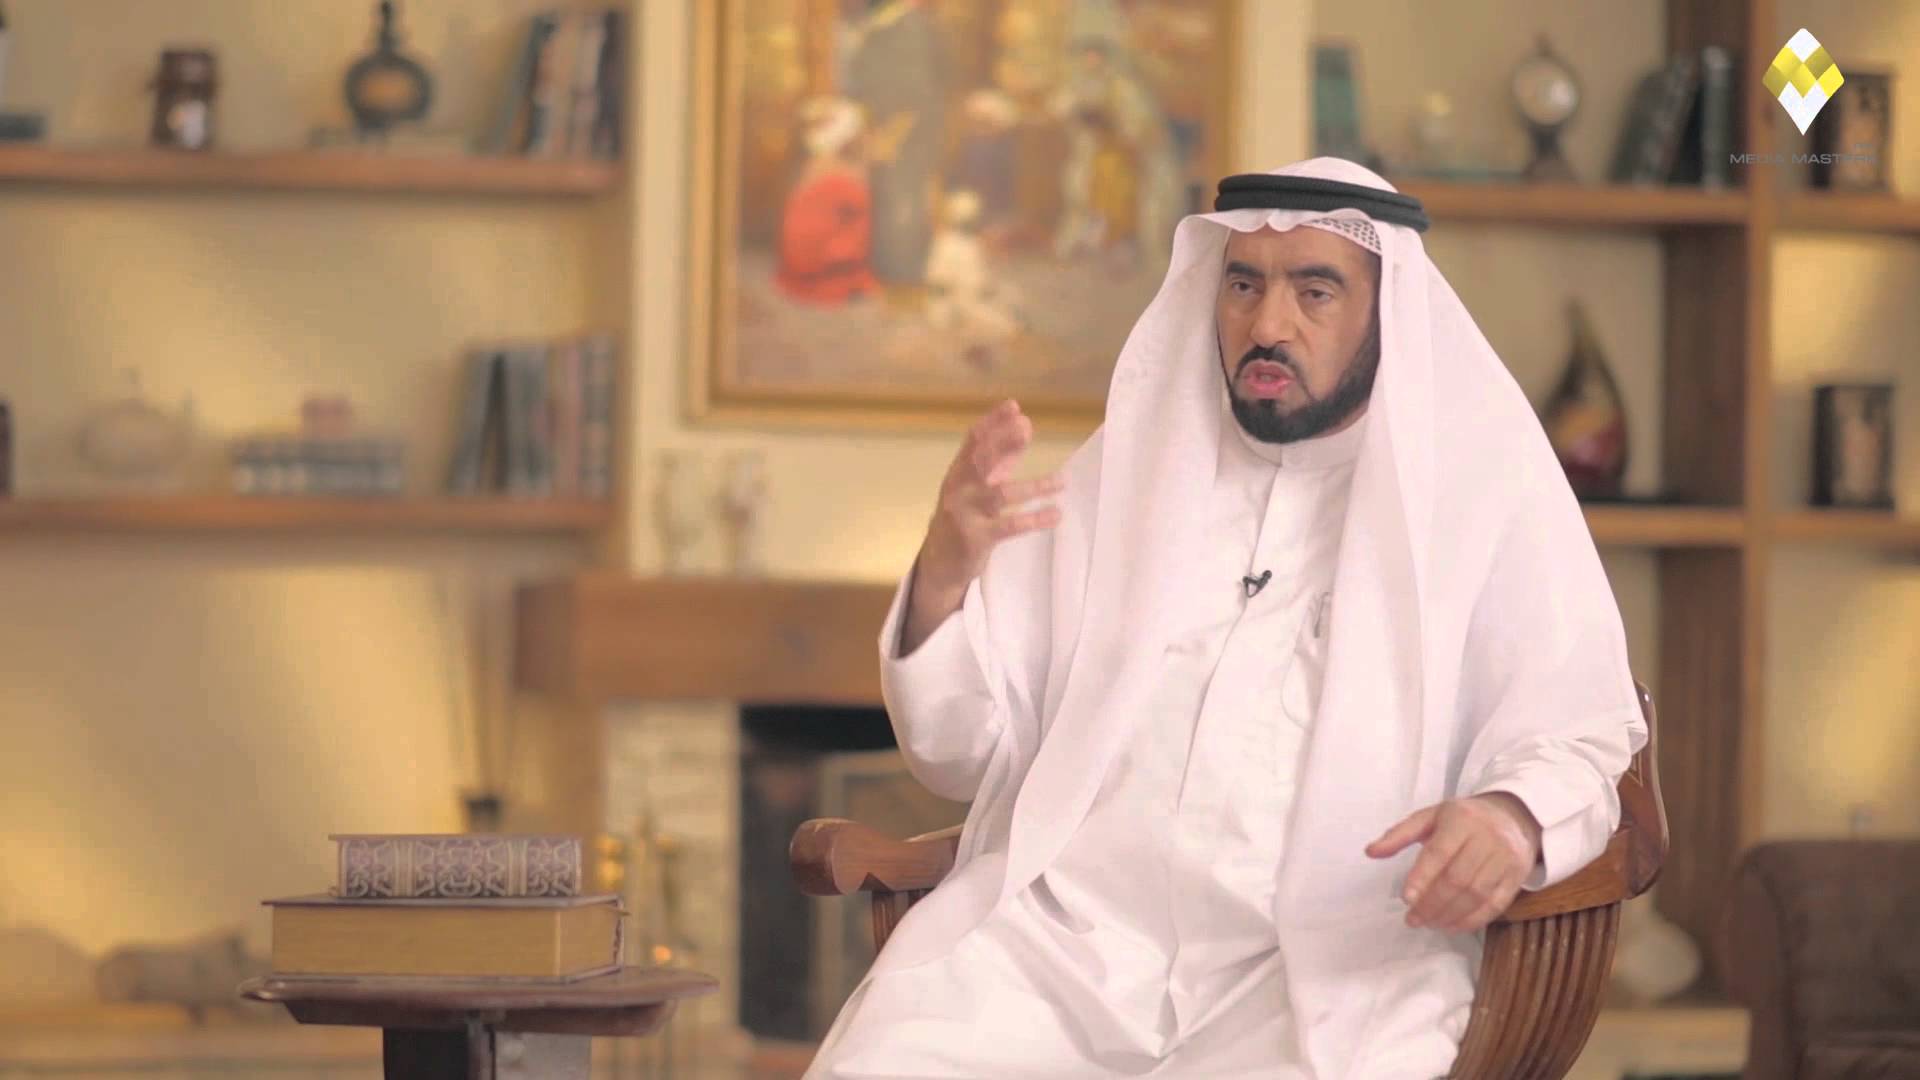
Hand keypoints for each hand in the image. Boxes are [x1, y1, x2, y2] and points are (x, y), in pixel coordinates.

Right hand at [900, 400, 1062, 652]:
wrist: (940, 561)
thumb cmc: (965, 515)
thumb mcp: (979, 484)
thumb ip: (1002, 458)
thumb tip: (1024, 425)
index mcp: (958, 472)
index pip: (973, 440)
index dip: (992, 422)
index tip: (1013, 406)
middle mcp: (958, 489)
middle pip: (980, 461)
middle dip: (1002, 443)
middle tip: (1026, 428)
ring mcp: (965, 513)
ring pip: (1000, 494)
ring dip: (1033, 486)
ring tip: (1061, 481)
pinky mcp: (976, 538)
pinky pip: (1009, 526)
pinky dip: (1035, 519)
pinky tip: (1056, 514)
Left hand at [1364, 793, 1543, 933]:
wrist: (1514, 816)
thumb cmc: (1463, 819)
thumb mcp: (1430, 817)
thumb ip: (1399, 835)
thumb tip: (1370, 852)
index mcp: (1461, 819)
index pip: (1439, 852)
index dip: (1422, 878)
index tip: (1406, 899)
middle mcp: (1488, 838)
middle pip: (1458, 878)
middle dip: (1432, 903)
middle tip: (1413, 919)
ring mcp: (1506, 858)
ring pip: (1477, 894)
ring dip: (1450, 915)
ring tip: (1429, 923)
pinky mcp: (1518, 876)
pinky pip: (1495, 905)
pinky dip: (1472, 920)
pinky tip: (1452, 926)